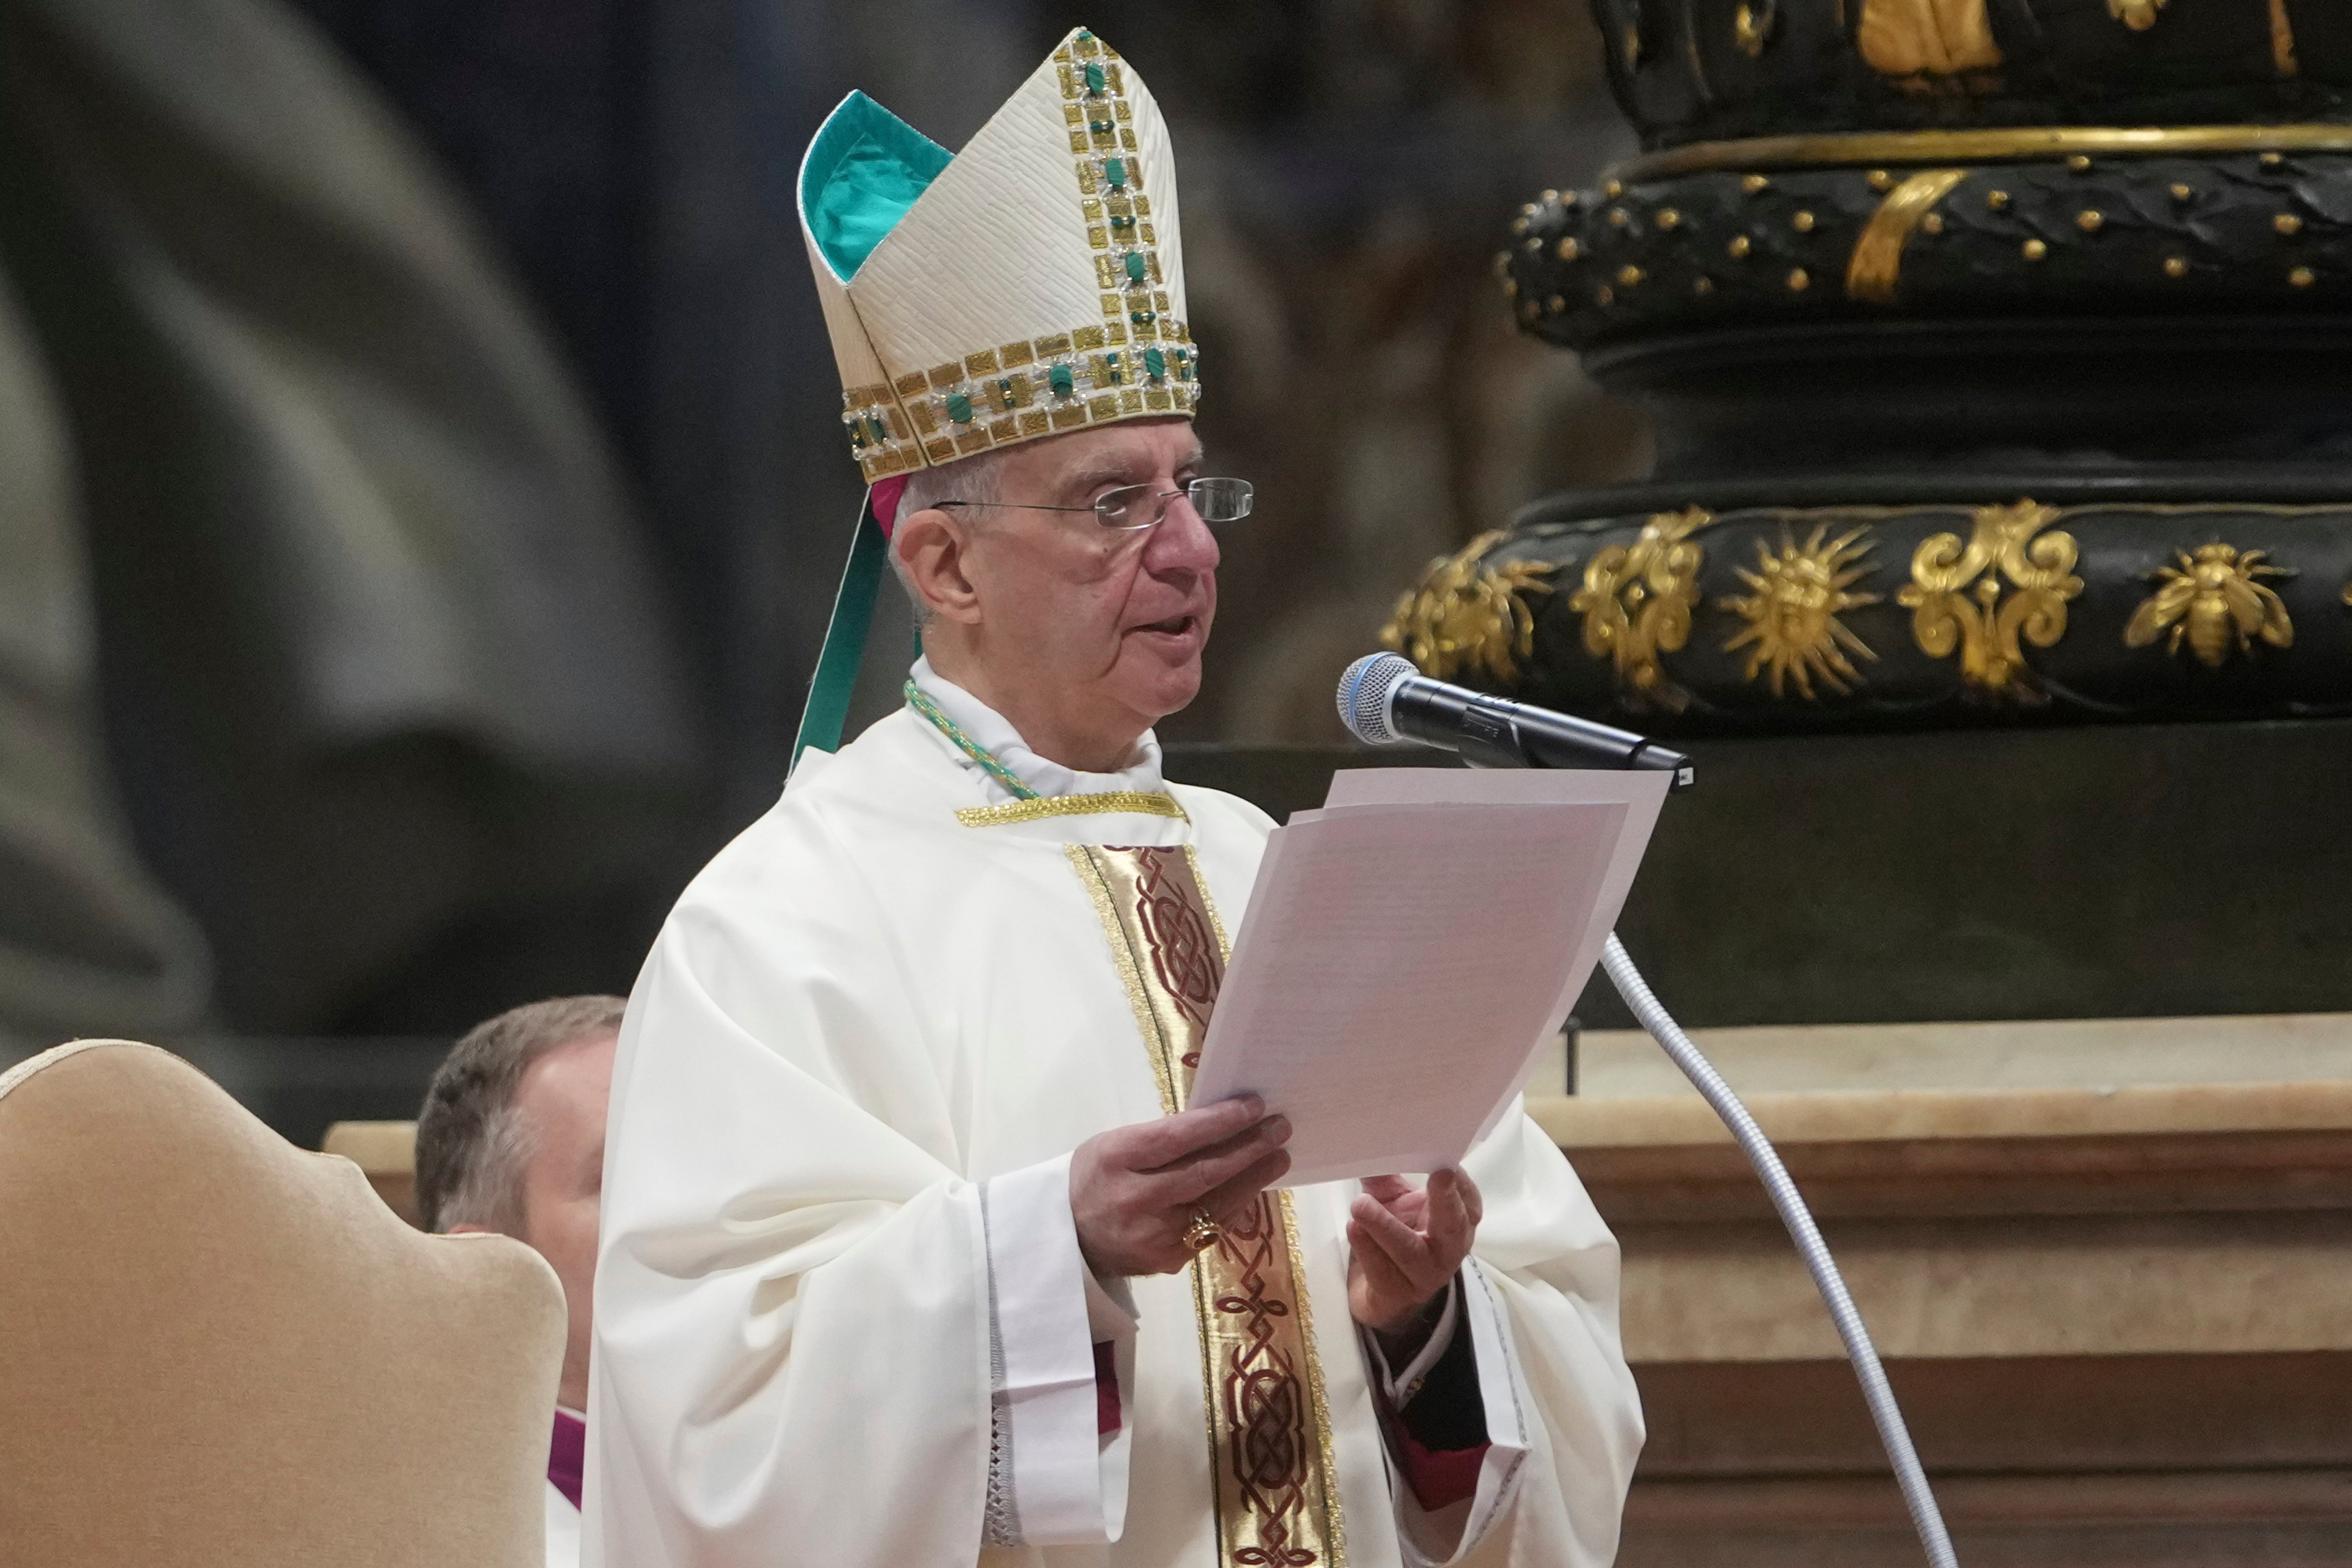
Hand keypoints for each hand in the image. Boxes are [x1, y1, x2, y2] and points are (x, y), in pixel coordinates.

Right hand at [1070, 1096, 1291, 1277]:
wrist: (1067, 1237)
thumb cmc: (1097, 1177)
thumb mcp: (1117, 1145)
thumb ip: (1162, 1139)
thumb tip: (1221, 1126)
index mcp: (1116, 1160)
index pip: (1177, 1138)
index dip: (1220, 1121)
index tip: (1254, 1106)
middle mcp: (1135, 1200)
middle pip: (1204, 1173)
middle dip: (1249, 1149)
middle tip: (1281, 1128)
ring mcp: (1154, 1236)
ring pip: (1216, 1204)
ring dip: (1253, 1179)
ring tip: (1278, 1156)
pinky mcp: (1168, 1260)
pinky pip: (1211, 1228)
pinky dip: (1234, 1205)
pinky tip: (1251, 1187)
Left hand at [1347, 1169, 1482, 1349]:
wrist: (1387, 1287)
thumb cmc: (1399, 1230)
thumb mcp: (1397, 1200)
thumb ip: (1387, 1175)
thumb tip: (1372, 1144)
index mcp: (1457, 1221)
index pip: (1468, 1202)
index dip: (1461, 1185)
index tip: (1448, 1166)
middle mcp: (1449, 1249)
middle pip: (1453, 1226)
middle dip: (1445, 1201)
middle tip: (1438, 1175)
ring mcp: (1424, 1275)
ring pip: (1410, 1251)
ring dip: (1386, 1226)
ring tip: (1361, 1205)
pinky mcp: (1396, 1292)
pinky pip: (1382, 1271)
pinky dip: (1366, 1248)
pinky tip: (1353, 1228)